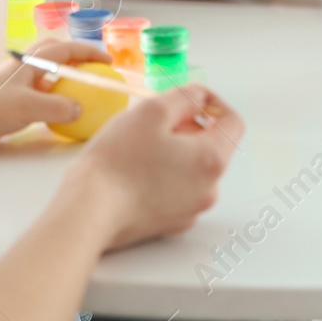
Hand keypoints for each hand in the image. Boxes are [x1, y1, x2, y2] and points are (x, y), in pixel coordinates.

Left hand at [0, 40, 112, 149]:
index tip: (107, 62)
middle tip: (96, 73)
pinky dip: (56, 101)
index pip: (66, 49)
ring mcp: (18, 85)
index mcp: (29, 62)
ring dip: (67, 82)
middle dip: (78, 60)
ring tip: (84, 95)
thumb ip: (57, 107)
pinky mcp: (12, 102)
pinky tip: (62, 117)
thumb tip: (81, 109)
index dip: (89, 52)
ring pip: (49, 77)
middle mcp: (25, 69)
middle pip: (57, 56)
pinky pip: (41, 97)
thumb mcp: (28, 107)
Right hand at [62, 85, 242, 251]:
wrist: (89, 211)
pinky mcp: (171, 224)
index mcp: (211, 160)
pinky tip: (137, 170)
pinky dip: (165, 174)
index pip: (233, 123)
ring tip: (143, 144)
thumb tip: (199, 96)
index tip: (190, 98)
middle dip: (190, 126)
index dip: (213, 103)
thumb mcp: (152, 111)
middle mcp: (209, 189)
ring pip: (193, 168)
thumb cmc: (118, 160)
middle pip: (212, 146)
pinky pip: (178, 189)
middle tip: (157, 119)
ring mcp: (191, 210)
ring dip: (176, 150)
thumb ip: (184, 97)